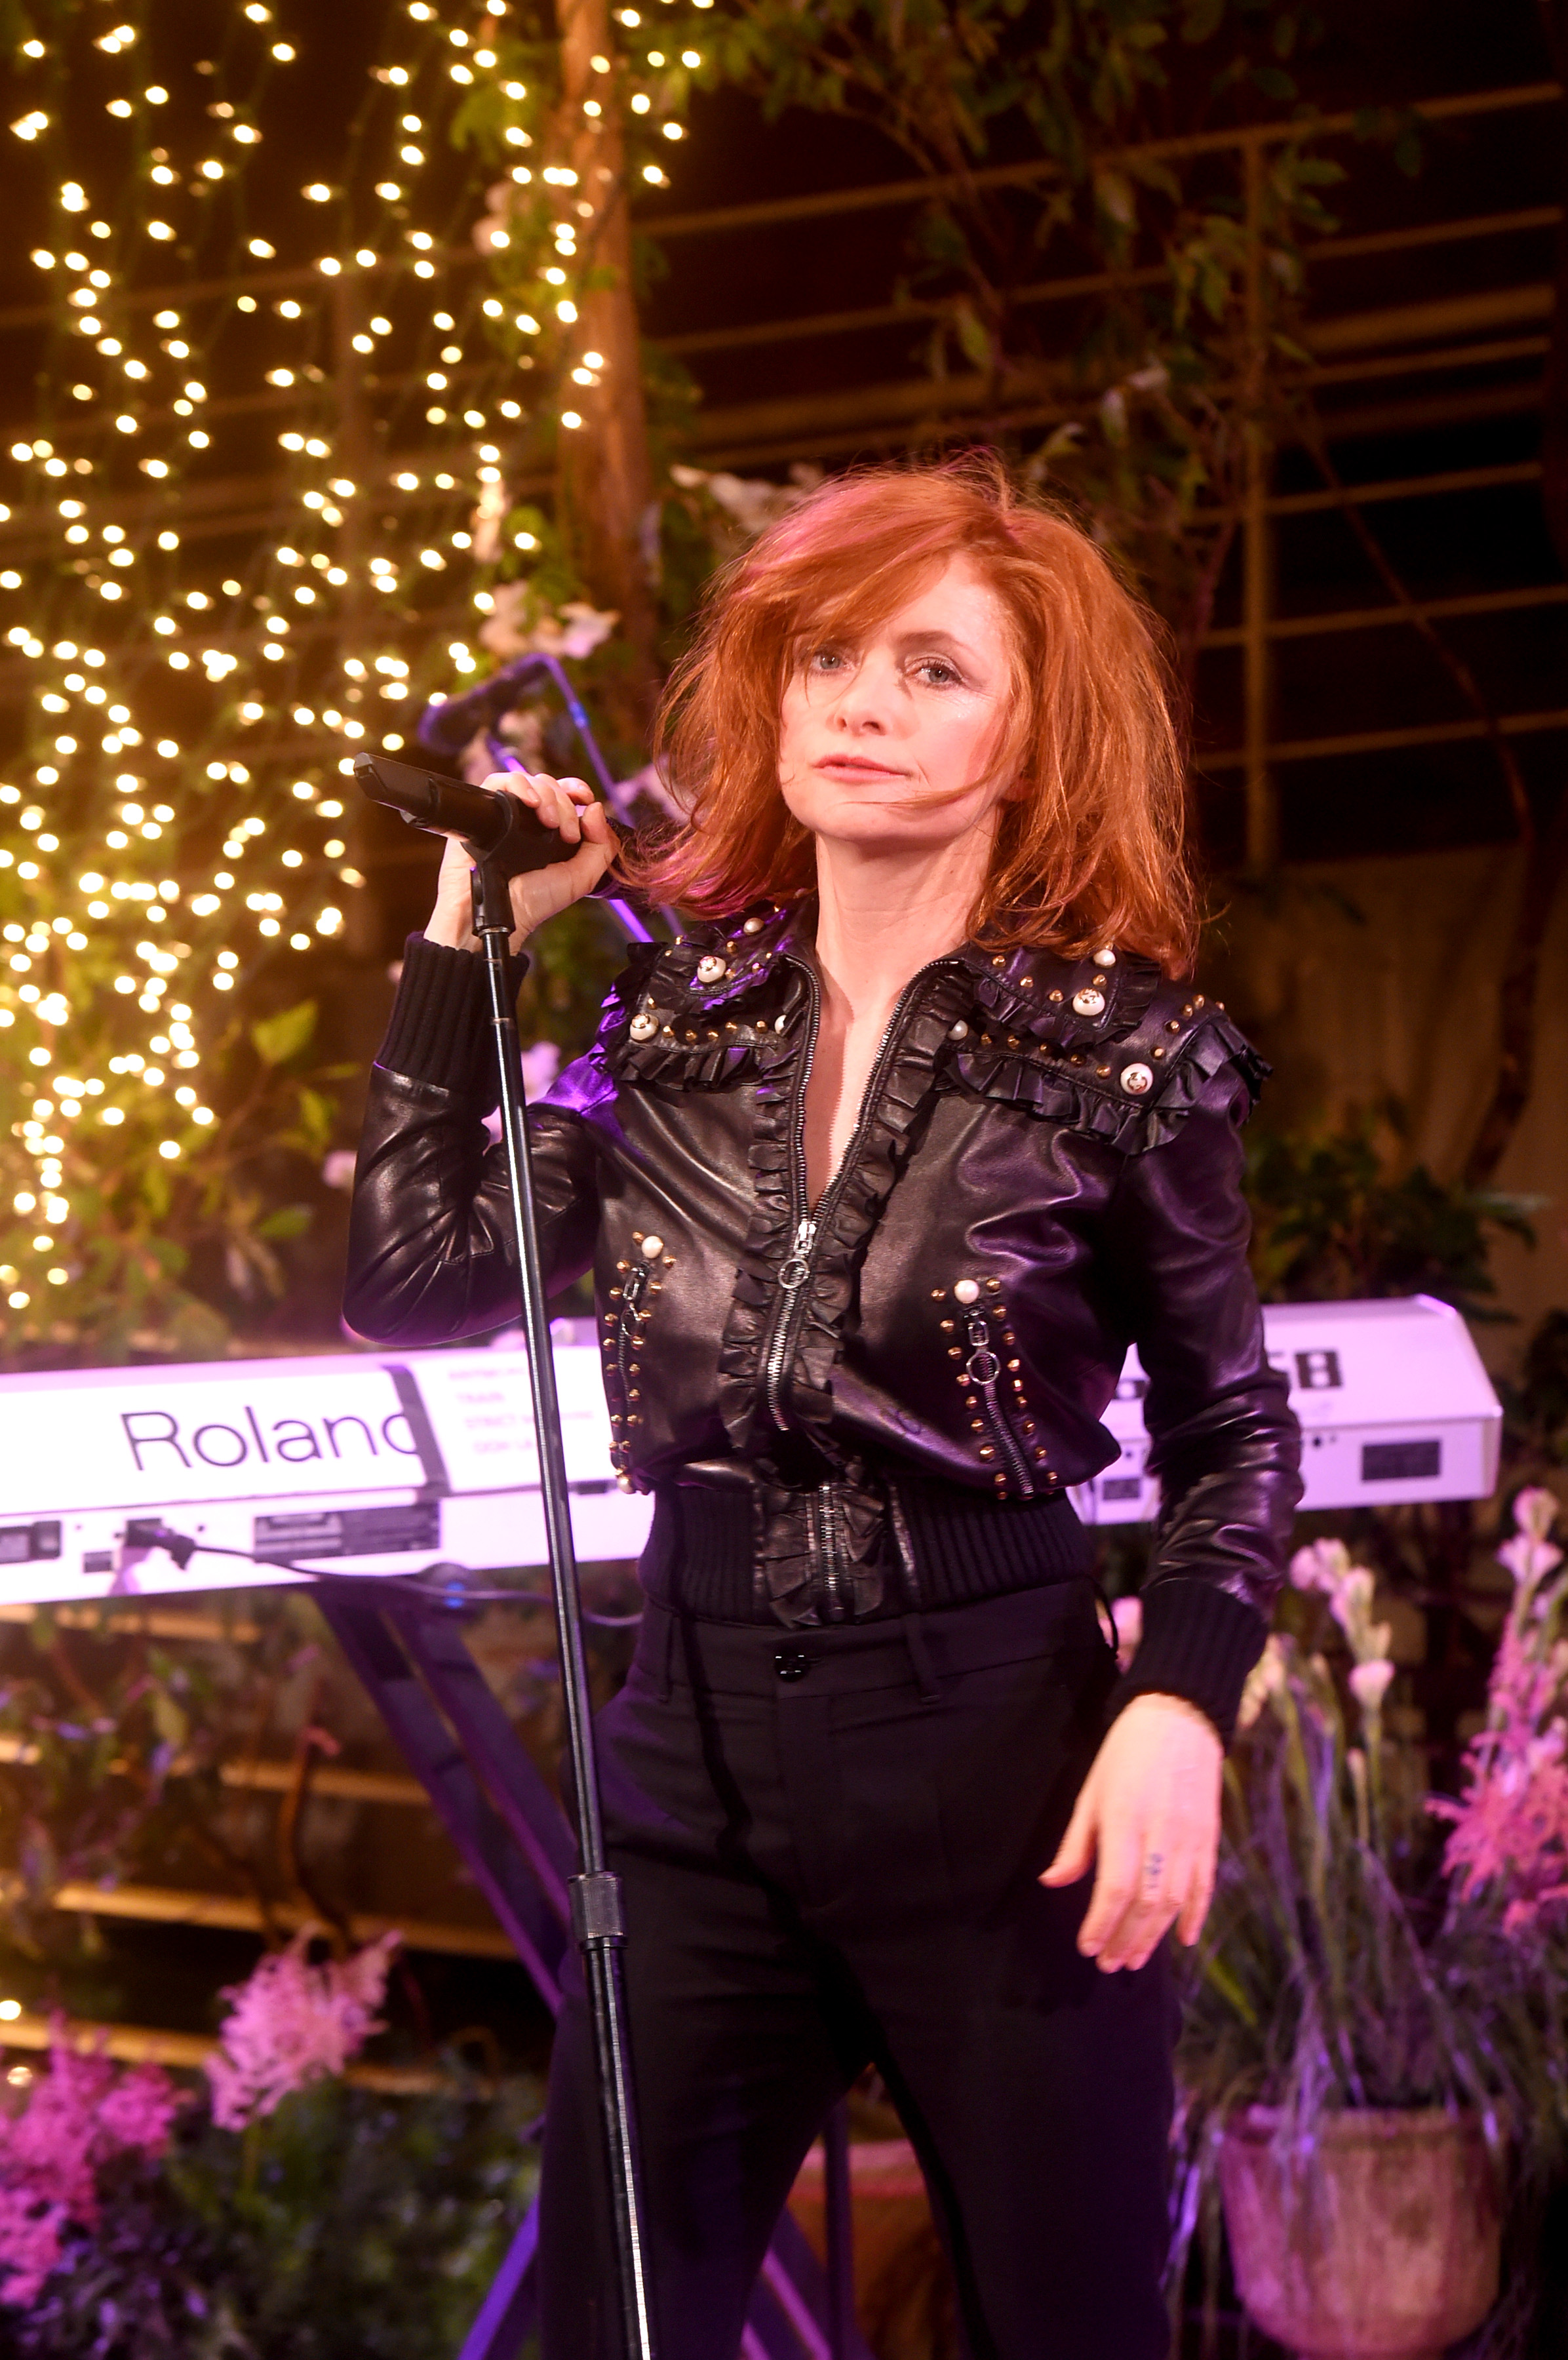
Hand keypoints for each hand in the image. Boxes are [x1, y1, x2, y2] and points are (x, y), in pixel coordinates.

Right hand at [423, 770, 615, 952]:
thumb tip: (596, 808)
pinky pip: (498, 782)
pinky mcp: (483, 810)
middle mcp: (527, 819)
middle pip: (549, 786)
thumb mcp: (579, 878)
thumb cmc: (533, 902)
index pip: (563, 794)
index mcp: (550, 830)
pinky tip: (529, 802)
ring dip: (546, 795)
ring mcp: (505, 814)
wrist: (500, 912)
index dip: (576, 789)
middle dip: (565, 804)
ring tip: (549, 822)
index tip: (586, 797)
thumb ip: (600, 848)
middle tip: (566, 833)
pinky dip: (518, 785)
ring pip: (527, 781)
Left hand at [1039, 1692, 1221, 1971]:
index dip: (1101, 1924)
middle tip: (1109, 1963)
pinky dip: (1196, 1916)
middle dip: (1126, 1939)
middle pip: (1146, 1903)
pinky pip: (1205, 1886)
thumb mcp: (1090, 1790)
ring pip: (1175, 1901)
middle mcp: (1160, 1832)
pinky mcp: (1209, 1837)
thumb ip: (1076, 1843)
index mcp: (1123, 1818)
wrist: (1180, 1717)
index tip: (1087, 1947)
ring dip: (1155, 1936)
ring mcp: (1190, 1837)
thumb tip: (1052, 1882)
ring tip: (1135, 1958)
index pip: (1115, 1887)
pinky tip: (1183, 1939)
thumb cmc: (1125, 1753)